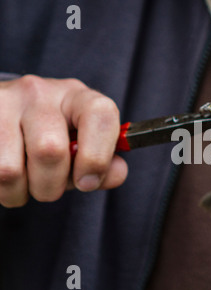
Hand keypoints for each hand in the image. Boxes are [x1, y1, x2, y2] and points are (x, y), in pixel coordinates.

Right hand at [0, 75, 127, 207]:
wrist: (6, 114)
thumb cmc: (55, 136)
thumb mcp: (84, 144)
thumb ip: (104, 163)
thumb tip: (117, 173)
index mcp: (78, 97)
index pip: (101, 114)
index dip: (97, 157)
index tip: (88, 182)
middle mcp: (40, 93)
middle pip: (50, 151)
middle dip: (52, 187)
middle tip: (50, 186)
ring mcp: (4, 103)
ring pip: (10, 170)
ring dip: (20, 193)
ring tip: (25, 182)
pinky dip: (2, 191)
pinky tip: (10, 176)